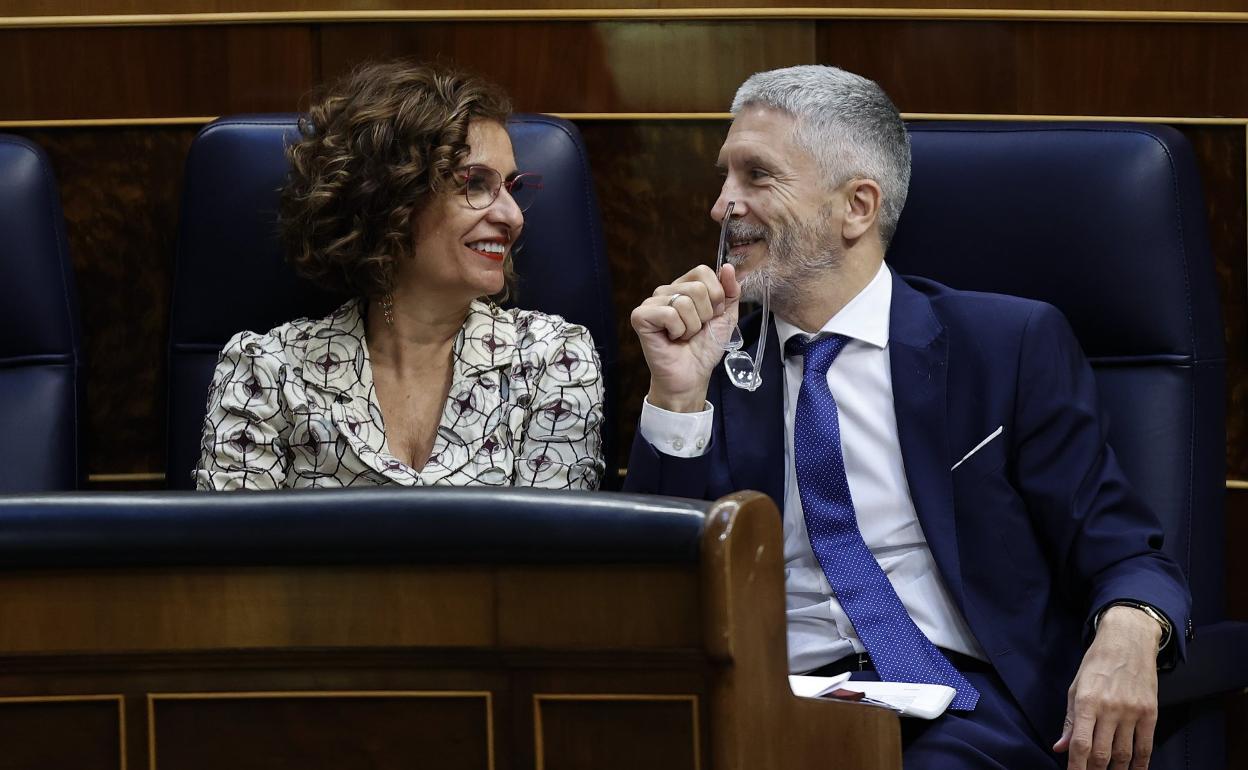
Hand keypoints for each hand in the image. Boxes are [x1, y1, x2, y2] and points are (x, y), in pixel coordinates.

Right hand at [630, 264, 740, 411]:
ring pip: (684, 302)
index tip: (711, 316)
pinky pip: (669, 314)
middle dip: (705, 315)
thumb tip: (729, 267)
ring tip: (683, 336)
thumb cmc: (705, 348)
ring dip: (691, 326)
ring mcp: (652, 303)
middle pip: (697, 288)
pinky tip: (671, 338)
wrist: (692, 375)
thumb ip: (730, 291)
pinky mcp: (640, 316)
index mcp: (684, 286)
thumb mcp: (726, 317)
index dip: (715, 296)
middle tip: (695, 330)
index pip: (703, 271)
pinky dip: (677, 330)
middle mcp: (666, 291)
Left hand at [1054, 606, 1161, 769]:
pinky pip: (1145, 746)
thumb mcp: (1076, 687)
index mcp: (1086, 702)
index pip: (1080, 744)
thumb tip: (1061, 748)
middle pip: (1102, 754)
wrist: (1128, 641)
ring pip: (1124, 754)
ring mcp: (1132, 712)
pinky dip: (1140, 764)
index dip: (1076, 767)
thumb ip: (1070, 720)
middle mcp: (1109, 709)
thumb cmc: (1097, 663)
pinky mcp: (1150, 713)